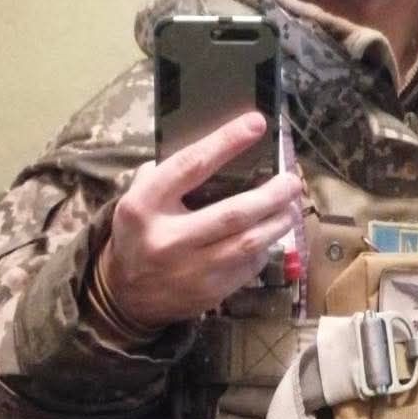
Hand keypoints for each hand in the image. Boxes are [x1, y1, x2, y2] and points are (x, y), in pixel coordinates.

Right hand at [103, 111, 301, 326]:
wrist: (126, 295)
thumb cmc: (139, 234)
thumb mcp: (138, 199)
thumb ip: (167, 173)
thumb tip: (216, 146)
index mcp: (145, 206)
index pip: (191, 166)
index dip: (227, 142)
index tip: (257, 123)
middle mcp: (168, 239)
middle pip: (234, 213)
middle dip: (272, 193)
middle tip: (291, 180)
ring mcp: (191, 270)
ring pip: (249, 242)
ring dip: (278, 221)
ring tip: (291, 206)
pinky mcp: (210, 292)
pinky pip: (249, 266)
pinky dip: (265, 247)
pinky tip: (269, 235)